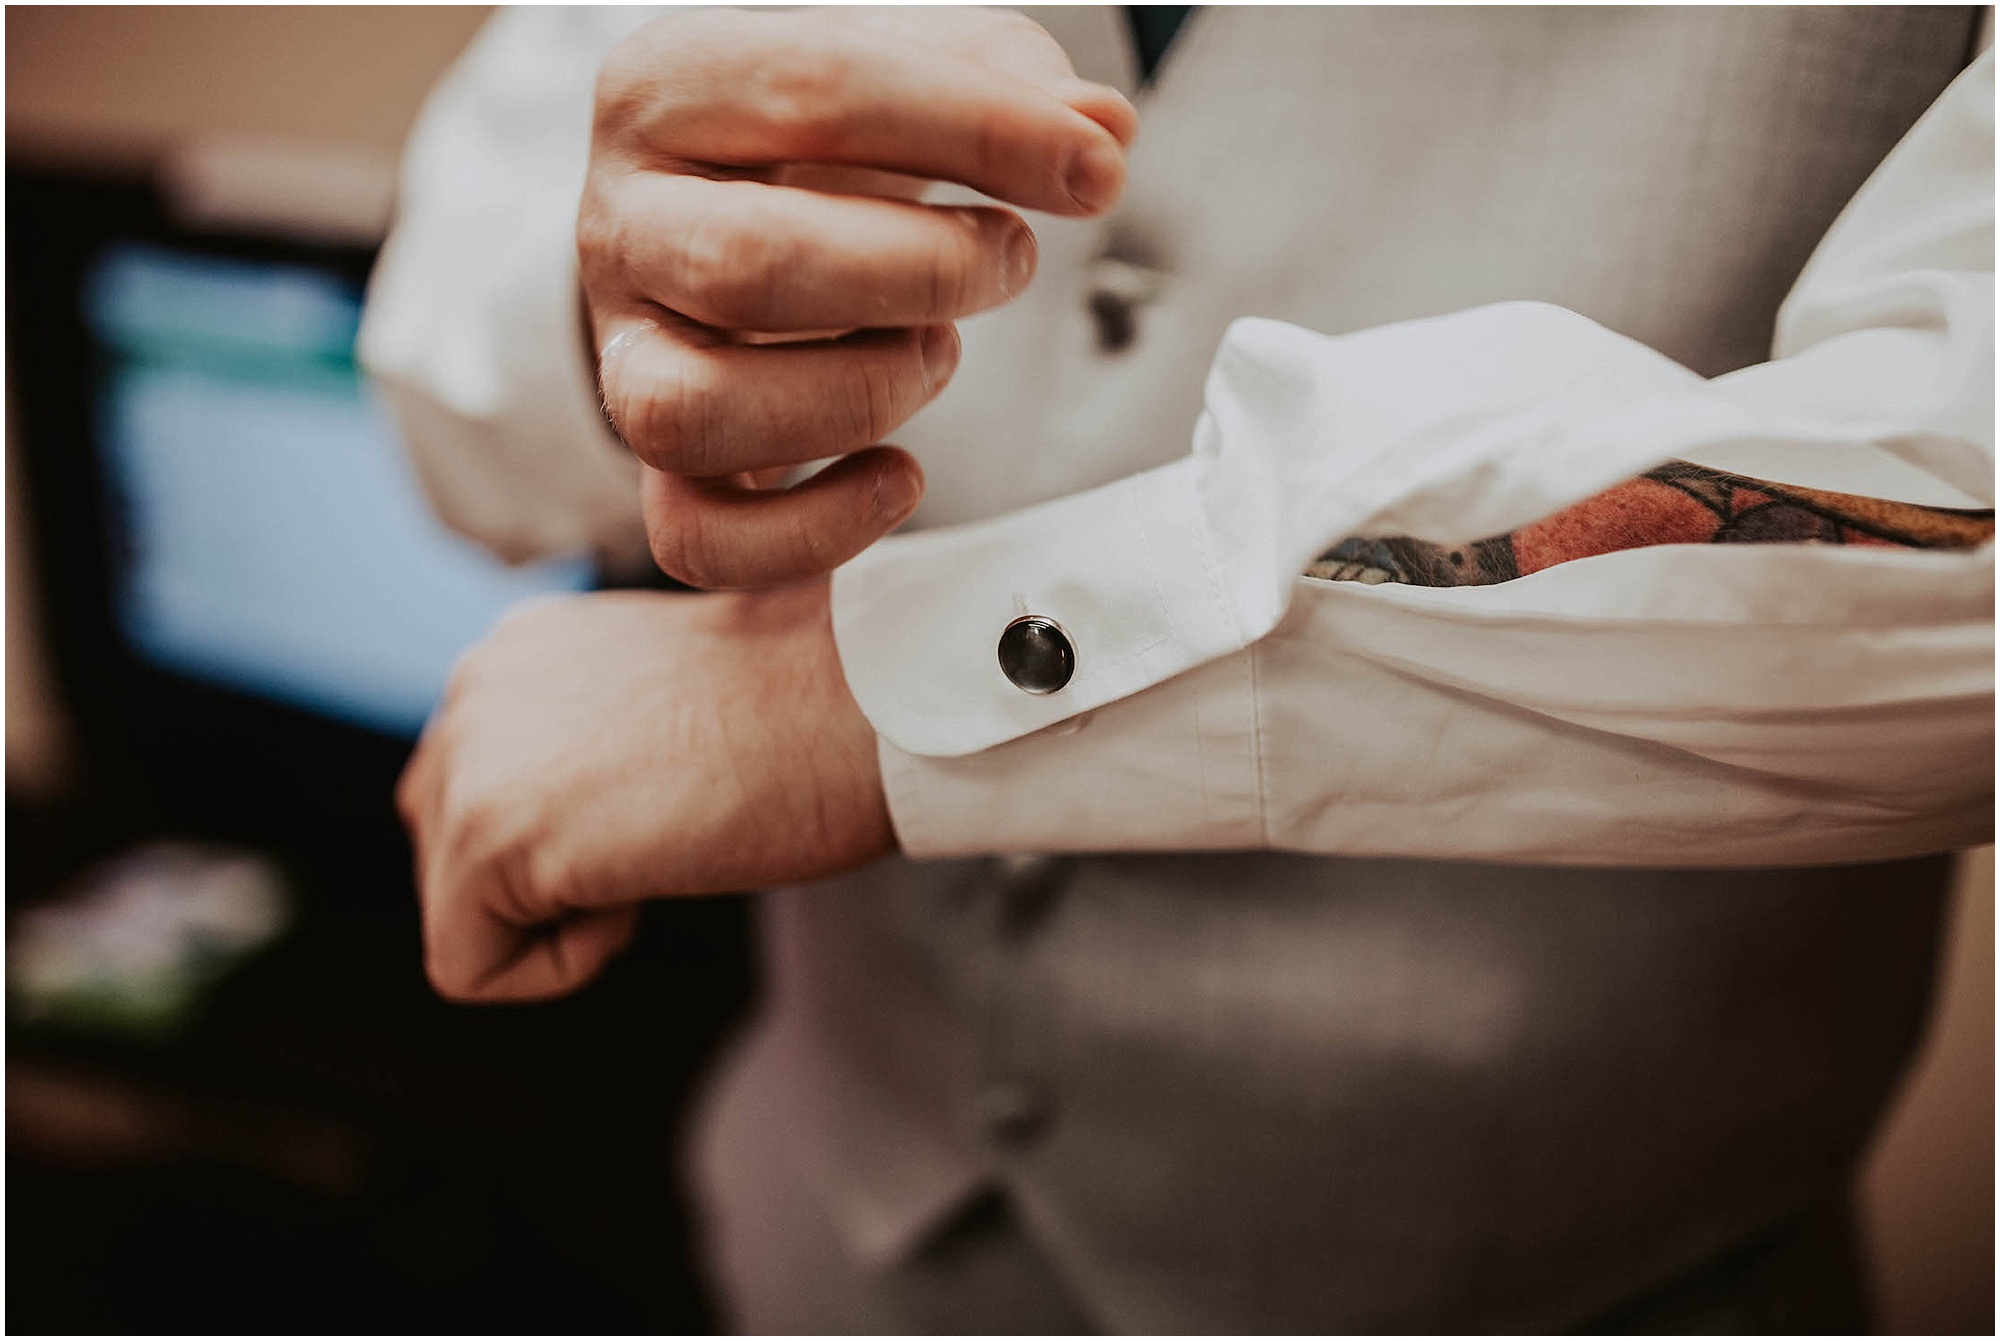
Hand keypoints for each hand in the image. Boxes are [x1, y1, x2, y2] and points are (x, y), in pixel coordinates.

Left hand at [397, 581, 889, 1002]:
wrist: (859, 705)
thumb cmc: (807, 715)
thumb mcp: (661, 711)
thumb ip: (581, 750)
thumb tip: (561, 835)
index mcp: (518, 652)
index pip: (478, 790)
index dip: (577, 832)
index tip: (673, 794)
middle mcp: (472, 687)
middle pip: (448, 852)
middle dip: (552, 876)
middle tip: (669, 824)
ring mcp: (471, 757)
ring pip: (458, 912)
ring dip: (564, 913)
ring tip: (660, 843)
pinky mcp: (488, 835)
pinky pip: (469, 967)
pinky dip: (561, 965)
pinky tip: (640, 890)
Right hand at [580, 6, 1136, 588]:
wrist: (738, 214)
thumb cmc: (826, 142)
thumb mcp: (908, 71)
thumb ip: (1005, 79)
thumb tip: (1100, 130)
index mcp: (669, 88)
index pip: (816, 93)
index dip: (977, 131)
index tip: (1094, 169)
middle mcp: (621, 221)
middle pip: (746, 265)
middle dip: (919, 272)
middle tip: (1008, 258)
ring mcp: (625, 353)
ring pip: (693, 412)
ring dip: (856, 394)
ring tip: (934, 350)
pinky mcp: (657, 465)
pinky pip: (694, 537)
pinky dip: (811, 533)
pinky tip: (899, 478)